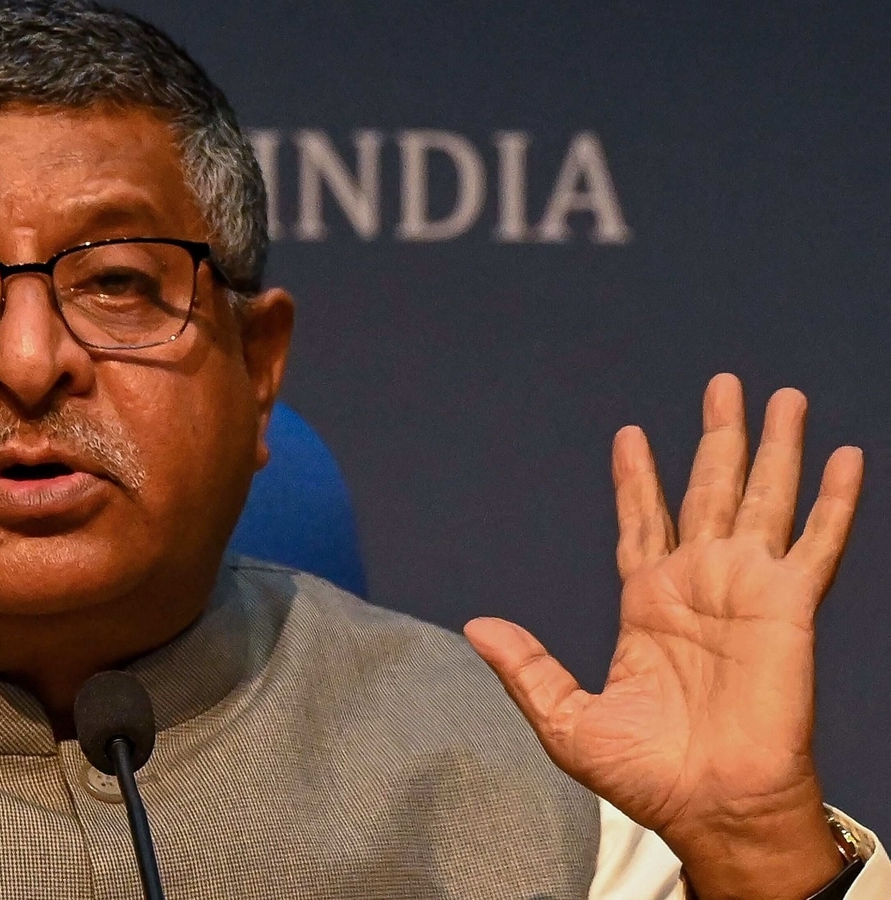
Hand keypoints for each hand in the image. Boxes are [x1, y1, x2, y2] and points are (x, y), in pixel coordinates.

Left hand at [464, 374, 864, 899]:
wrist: (711, 807)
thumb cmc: (647, 776)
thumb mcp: (566, 719)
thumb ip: (526, 667)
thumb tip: (475, 627)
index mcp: (648, 606)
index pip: (643, 523)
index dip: (639, 479)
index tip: (631, 434)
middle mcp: (699, 586)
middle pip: (709, 491)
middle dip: (716, 438)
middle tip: (721, 384)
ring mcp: (747, 590)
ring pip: (764, 499)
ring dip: (775, 448)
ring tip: (783, 396)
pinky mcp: (788, 607)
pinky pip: (815, 543)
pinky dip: (832, 500)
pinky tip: (843, 456)